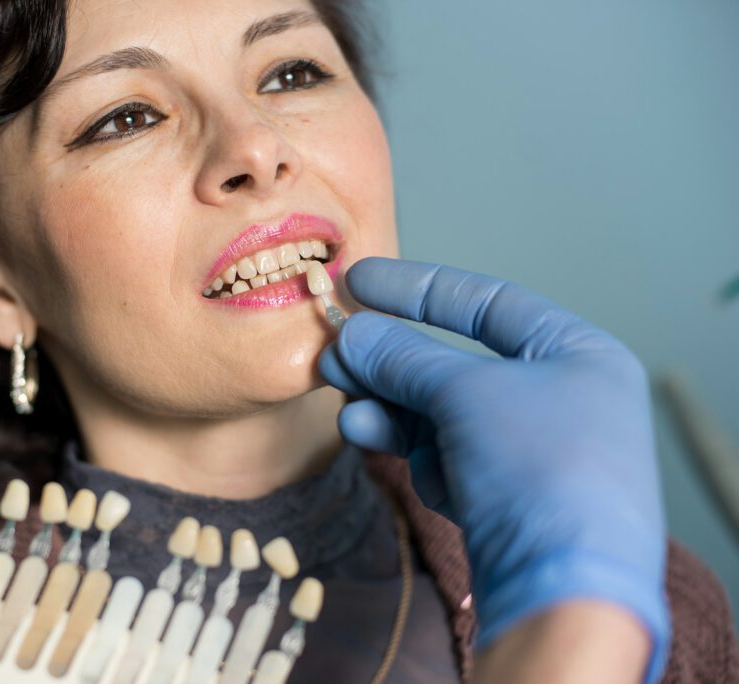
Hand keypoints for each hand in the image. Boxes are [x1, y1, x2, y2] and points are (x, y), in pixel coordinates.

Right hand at [320, 258, 668, 682]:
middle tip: (332, 356)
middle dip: (390, 363)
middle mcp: (559, 397)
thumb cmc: (540, 468)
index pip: (486, 302)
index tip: (358, 281)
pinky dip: (416, 454)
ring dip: (391, 411)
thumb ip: (405, 358)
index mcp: (575, 353)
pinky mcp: (505, 498)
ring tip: (348, 412)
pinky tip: (391, 457)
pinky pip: (447, 457)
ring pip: (442, 415)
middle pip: (454, 363)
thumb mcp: (466, 394)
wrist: (567, 592)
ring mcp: (532, 451)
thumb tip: (349, 333)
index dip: (417, 289)